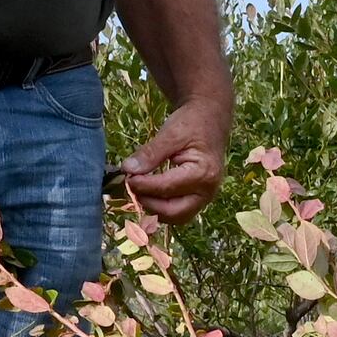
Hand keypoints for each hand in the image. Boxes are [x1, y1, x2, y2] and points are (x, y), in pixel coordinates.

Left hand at [119, 92, 228, 224]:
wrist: (209, 119)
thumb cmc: (192, 123)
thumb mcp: (171, 133)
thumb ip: (150, 153)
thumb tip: (128, 169)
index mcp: (203, 173)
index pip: (166, 188)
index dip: (143, 185)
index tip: (126, 177)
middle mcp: (207, 191)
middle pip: (174, 212)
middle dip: (149, 203)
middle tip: (131, 187)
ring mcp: (205, 197)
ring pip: (176, 217)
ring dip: (154, 209)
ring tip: (139, 190)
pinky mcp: (199, 198)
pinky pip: (179, 212)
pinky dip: (162, 207)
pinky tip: (148, 194)